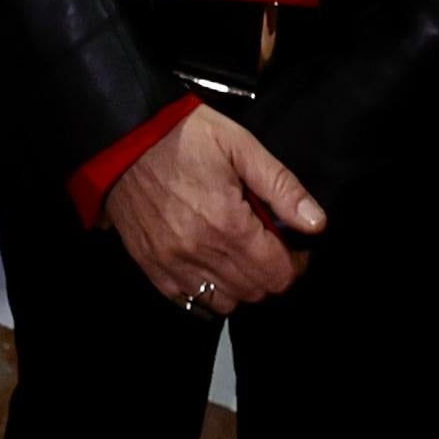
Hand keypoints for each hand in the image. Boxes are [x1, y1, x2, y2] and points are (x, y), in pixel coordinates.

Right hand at [102, 105, 323, 311]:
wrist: (122, 137)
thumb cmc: (182, 135)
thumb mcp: (240, 146)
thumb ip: (282, 187)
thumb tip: (316, 223)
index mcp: (228, 224)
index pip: (279, 274)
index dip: (295, 262)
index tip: (293, 244)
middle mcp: (201, 253)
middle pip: (256, 292)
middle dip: (271, 271)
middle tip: (268, 243)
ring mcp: (174, 265)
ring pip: (226, 302)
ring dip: (241, 284)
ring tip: (238, 253)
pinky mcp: (152, 267)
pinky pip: (191, 303)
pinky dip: (208, 292)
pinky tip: (210, 264)